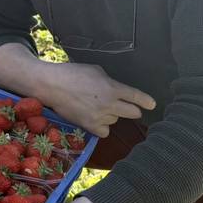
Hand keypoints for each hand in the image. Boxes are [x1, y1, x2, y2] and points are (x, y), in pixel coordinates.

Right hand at [40, 61, 154, 137]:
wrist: (51, 85)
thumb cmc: (72, 73)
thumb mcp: (96, 70)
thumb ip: (110, 82)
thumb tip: (116, 91)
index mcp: (112, 88)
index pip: (136, 97)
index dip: (146, 101)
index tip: (152, 105)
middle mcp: (109, 104)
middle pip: (133, 113)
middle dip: (132, 109)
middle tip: (125, 105)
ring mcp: (99, 117)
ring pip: (116, 120)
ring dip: (112, 114)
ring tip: (97, 106)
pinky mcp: (89, 126)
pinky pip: (104, 131)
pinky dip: (102, 126)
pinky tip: (95, 118)